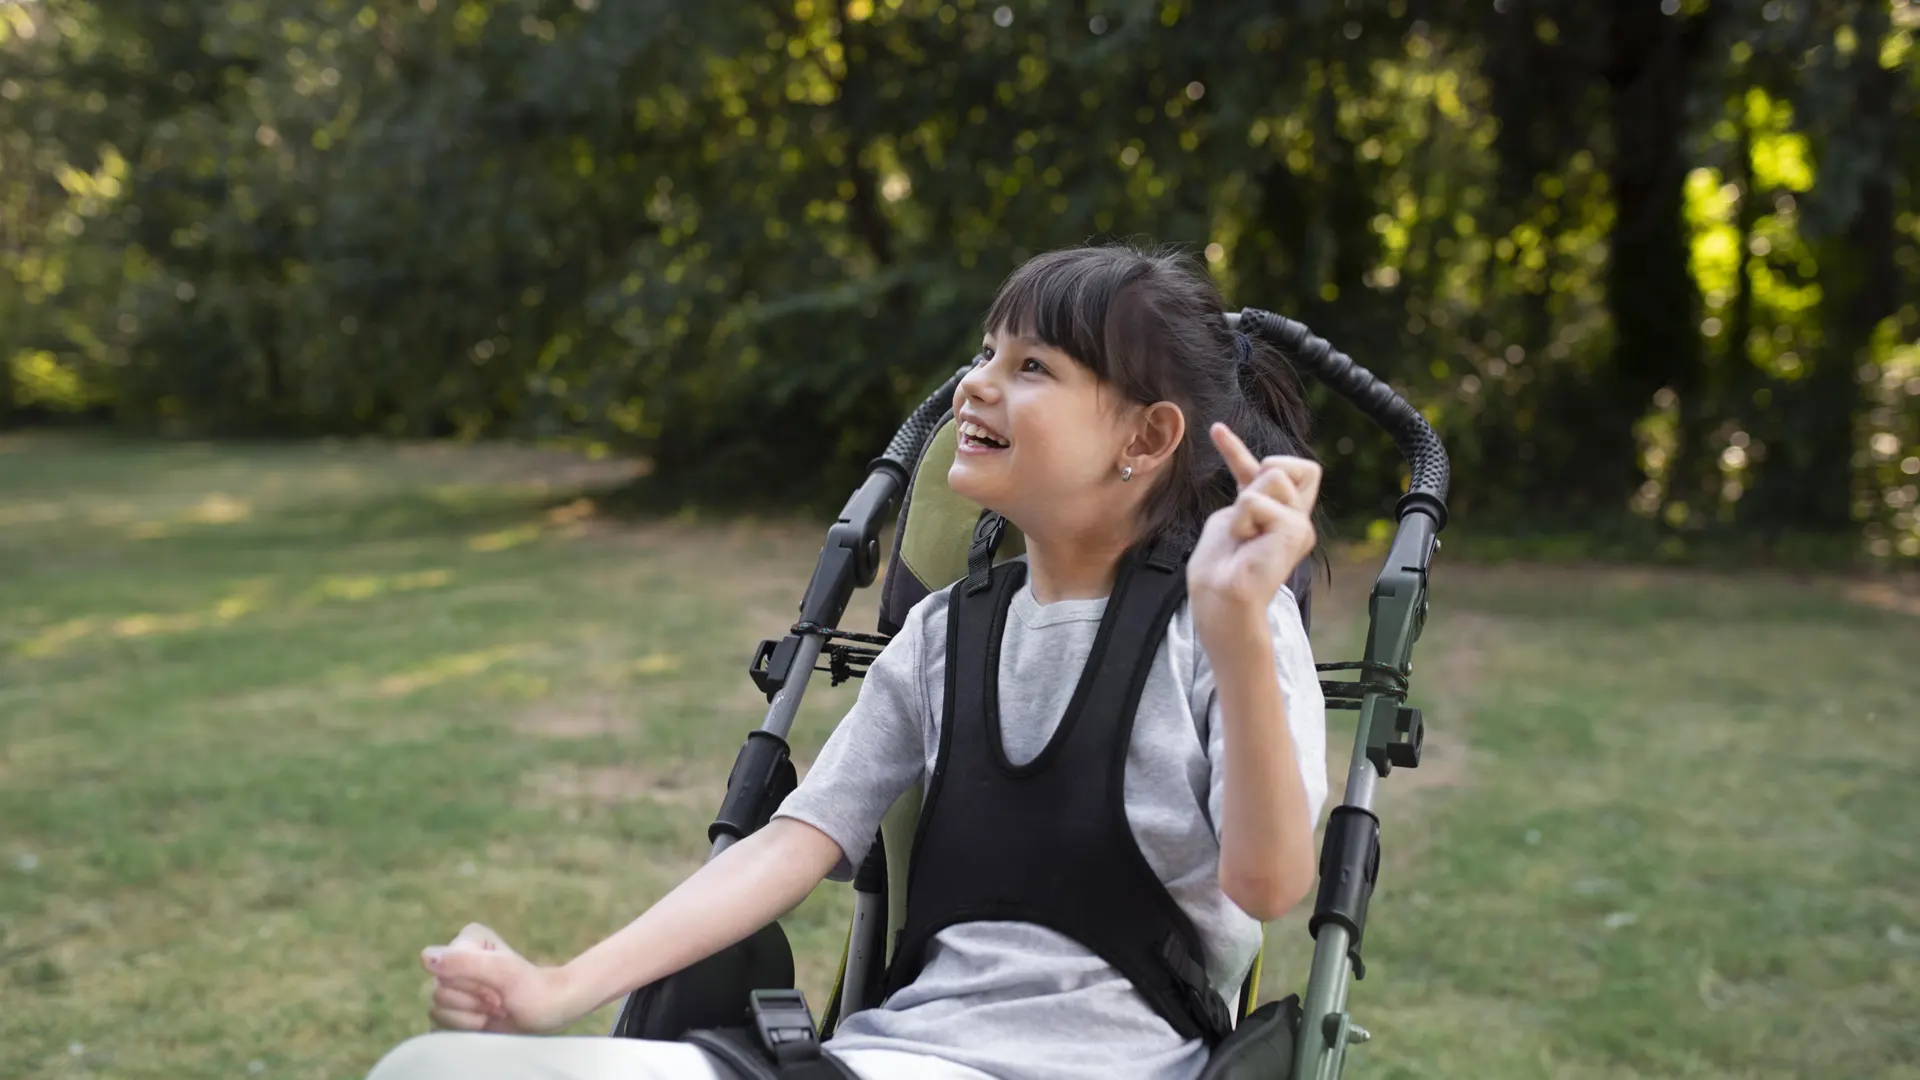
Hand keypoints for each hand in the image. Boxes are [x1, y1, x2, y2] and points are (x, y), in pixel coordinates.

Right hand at [422, 923, 583, 1035]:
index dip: (471, 986)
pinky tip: (485, 1023)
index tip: (499, 987)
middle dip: (473, 1004)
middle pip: (438, 992)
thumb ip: (465, 962)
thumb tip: (424, 957)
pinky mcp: (452, 1010)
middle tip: (500, 1001)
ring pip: (436, 1010)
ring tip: (496, 1011)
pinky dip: (463, 1029)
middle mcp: (455, 961)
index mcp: (467, 941)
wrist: (550, 1014)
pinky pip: (437, 1025)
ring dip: (471, 1018)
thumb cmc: (534, 990)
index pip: (444, 971)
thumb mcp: (504, 972)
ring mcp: (453, 987)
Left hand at [1188, 423, 1320, 629]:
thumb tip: (1233, 444)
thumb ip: (1249, 488)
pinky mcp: (1295, 531)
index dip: (1241, 449)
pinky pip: (1258, 501)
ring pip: (1273, 477)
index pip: (1280, 468)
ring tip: (1244, 534)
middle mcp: (1295, 517)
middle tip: (1248, 511)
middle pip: (1286, 465)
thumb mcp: (1233, 515)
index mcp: (1279, 513)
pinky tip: (1246, 541)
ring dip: (1246, 502)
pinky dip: (1243, 517)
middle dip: (1262, 474)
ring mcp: (1299, 524)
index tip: (1216, 430)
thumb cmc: (1221, 566)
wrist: (1221, 597)